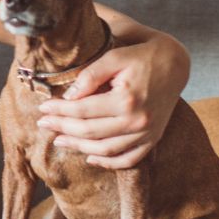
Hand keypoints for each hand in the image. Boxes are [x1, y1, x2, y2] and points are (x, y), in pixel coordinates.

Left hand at [37, 34, 189, 169]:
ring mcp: (147, 133)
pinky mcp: (154, 138)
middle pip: (90, 132)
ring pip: (106, 150)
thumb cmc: (142, 55)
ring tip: (59, 140)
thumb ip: (90, 76)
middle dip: (63, 129)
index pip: (82, 110)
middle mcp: (138, 121)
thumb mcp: (114, 56)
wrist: (176, 63)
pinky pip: (129, 159)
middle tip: (43, 125)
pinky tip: (90, 157)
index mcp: (127, 99)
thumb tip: (68, 97)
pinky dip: (108, 163)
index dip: (59, 111)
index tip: (43, 109)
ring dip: (79, 148)